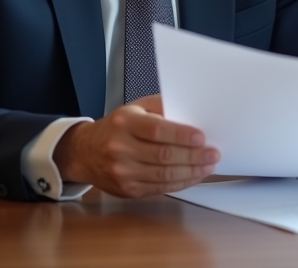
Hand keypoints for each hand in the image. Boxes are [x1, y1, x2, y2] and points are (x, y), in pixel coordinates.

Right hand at [54, 95, 219, 197]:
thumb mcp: (135, 108)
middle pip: (164, 155)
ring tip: (208, 166)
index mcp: (125, 123)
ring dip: (191, 172)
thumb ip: (161, 107)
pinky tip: (193, 176)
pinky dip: (180, 183)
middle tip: (213, 153)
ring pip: (164, 175)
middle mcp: (120, 148)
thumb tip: (191, 113)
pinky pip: (160, 188)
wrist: (85, 152)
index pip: (158, 130)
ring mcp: (122, 172)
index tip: (202, 137)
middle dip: (193, 156)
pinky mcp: (127, 190)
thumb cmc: (115, 127)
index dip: (182, 135)